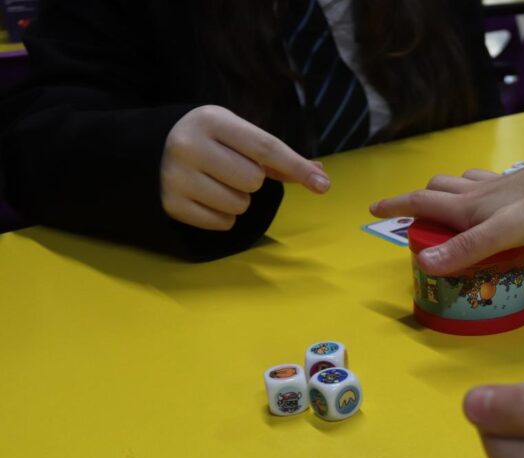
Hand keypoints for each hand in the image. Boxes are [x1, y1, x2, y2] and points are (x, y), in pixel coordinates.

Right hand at [160, 105, 330, 230]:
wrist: (152, 148)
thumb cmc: (209, 140)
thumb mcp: (237, 135)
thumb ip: (277, 156)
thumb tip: (320, 173)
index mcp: (211, 119)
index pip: (266, 147)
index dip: (297, 167)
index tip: (323, 185)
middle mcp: (189, 145)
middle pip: (254, 180)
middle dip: (251, 180)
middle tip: (231, 169)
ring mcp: (176, 176)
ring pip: (239, 205)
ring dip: (238, 199)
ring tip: (217, 182)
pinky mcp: (171, 204)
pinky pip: (222, 223)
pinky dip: (222, 216)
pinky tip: (206, 197)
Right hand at [370, 130, 523, 274]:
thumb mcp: (502, 235)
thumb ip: (465, 249)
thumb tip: (425, 262)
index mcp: (467, 207)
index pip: (421, 204)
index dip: (395, 207)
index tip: (372, 209)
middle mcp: (476, 193)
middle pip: (437, 190)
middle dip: (417, 200)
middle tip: (409, 214)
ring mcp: (497, 186)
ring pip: (459, 183)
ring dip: (444, 192)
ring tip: (442, 205)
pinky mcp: (518, 184)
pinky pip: (485, 182)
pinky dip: (473, 187)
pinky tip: (487, 196)